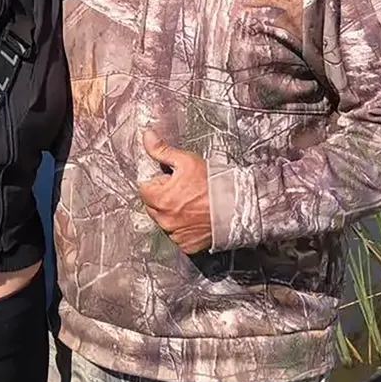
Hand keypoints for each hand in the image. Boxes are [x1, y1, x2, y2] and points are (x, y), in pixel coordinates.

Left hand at [138, 129, 213, 255]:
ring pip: (163, 221)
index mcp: (160, 199)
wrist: (236, 206)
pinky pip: (176, 235)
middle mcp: (164, 220)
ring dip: (171, 213)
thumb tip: (147, 136)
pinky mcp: (186, 245)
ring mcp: (175, 234)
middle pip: (152, 205)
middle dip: (162, 197)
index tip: (169, 180)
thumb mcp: (185, 160)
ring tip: (190, 203)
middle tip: (182, 190)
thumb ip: (161, 150)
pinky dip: (182, 227)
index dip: (157, 181)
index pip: (144, 189)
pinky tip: (194, 217)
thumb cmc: (213, 184)